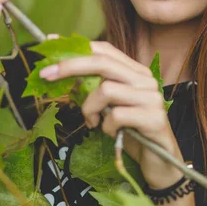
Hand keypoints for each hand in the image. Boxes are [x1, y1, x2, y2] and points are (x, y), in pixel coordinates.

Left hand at [39, 40, 183, 188]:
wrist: (160, 162)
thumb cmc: (131, 132)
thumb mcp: (110, 106)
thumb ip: (95, 88)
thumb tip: (61, 73)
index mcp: (135, 72)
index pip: (105, 50)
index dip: (77, 46)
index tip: (50, 43)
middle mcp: (145, 80)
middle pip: (103, 63)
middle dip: (70, 66)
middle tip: (46, 75)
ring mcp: (151, 98)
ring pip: (106, 90)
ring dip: (89, 108)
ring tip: (92, 122)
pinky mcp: (153, 118)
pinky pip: (116, 116)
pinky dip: (106, 126)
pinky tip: (112, 133)